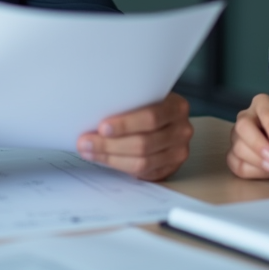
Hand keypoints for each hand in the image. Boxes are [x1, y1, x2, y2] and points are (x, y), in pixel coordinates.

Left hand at [76, 93, 191, 180]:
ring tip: (90, 152)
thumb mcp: (144, 97)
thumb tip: (92, 113)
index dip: (125, 124)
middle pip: (144, 143)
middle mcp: (181, 130)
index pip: (151, 118)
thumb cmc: (149, 106)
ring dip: (111, 158)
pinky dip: (120, 166)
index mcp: (177, 107)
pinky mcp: (169, 168)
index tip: (102, 127)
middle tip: (87, 142)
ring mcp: (178, 152)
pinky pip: (142, 173)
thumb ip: (128, 103)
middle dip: (110, 144)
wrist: (166, 120)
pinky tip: (104, 159)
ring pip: (141, 161)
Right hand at [227, 94, 268, 178]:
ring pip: (238, 148)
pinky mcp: (235, 155)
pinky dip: (253, 172)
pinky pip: (237, 165)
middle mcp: (246, 118)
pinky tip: (268, 171)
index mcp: (262, 104)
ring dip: (257, 161)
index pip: (263, 110)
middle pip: (243, 127)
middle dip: (258, 144)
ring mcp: (238, 137)